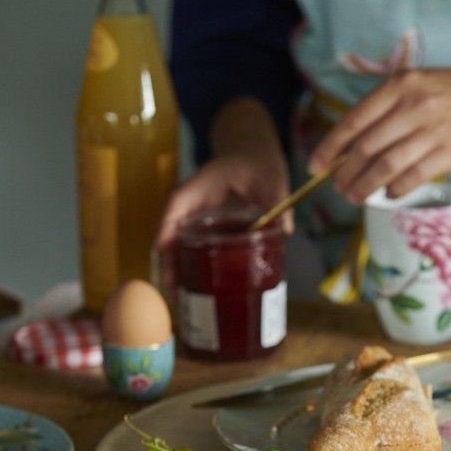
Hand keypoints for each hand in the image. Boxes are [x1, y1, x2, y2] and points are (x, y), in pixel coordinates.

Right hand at [155, 151, 289, 290]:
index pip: (174, 208)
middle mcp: (191, 202)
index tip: (165, 260)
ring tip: (182, 297)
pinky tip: (196, 285)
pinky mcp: (203, 225)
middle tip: (175, 293)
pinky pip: (189, 245)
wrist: (252, 153)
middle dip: (168, 262)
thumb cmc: (257, 162)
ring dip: (175, 267)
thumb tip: (285, 229)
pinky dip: (189, 264)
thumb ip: (278, 202)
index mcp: (201, 186)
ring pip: (175, 243)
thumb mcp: (271, 179)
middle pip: (168, 232)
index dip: (166, 234)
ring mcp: (194, 214)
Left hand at [309, 64, 450, 203]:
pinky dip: (395, 189)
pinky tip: (389, 194)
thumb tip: (355, 144)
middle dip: (344, 173)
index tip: (315, 165)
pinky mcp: (448, 152)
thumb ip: (389, 108)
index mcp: (400, 85)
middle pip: (365, 148)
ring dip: (364, 186)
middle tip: (336, 187)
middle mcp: (413, 106)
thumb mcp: (421, 84)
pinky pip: (411, 177)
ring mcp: (431, 130)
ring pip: (384, 166)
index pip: (353, 121)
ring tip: (355, 196)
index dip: (330, 147)